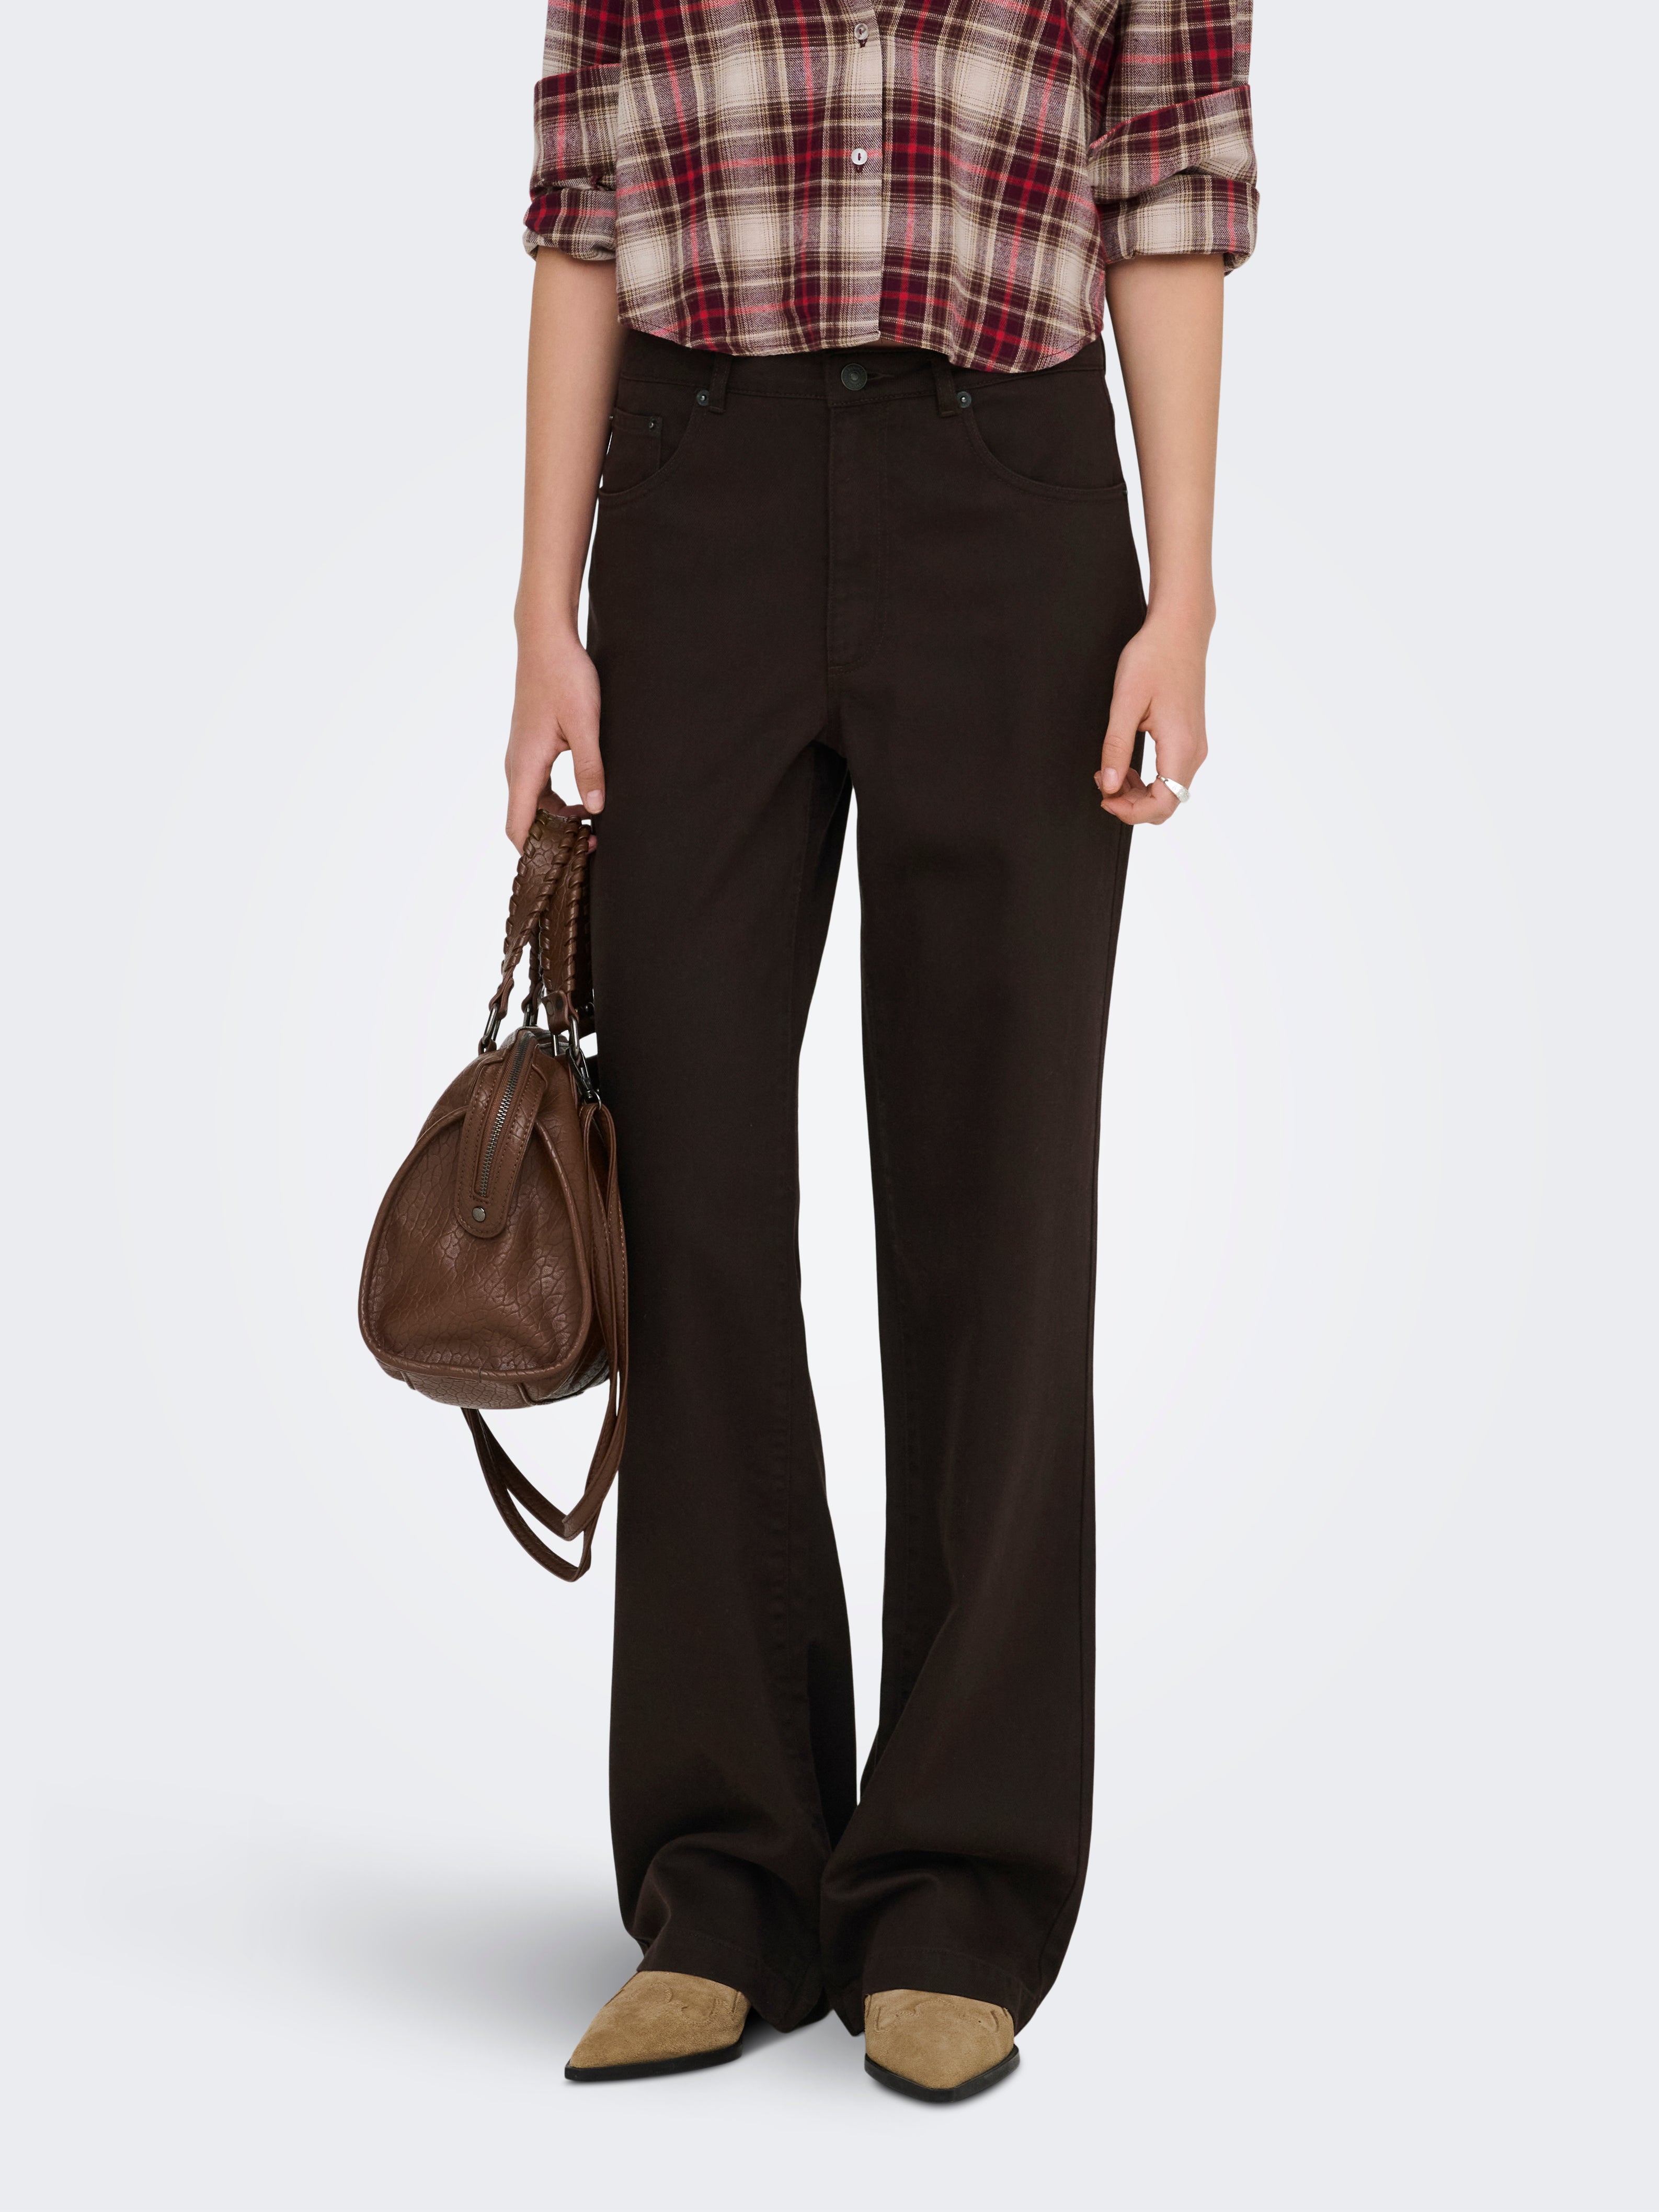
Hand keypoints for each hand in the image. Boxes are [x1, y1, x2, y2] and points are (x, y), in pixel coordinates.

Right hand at [505, 628, 603, 849]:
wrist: (546, 641)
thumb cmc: (564, 677)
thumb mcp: (586, 725)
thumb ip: (590, 768)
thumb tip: (594, 808)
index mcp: (525, 766)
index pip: (518, 827)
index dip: (536, 854)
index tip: (565, 864)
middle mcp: (516, 766)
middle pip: (526, 821)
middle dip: (553, 840)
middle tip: (591, 846)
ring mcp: (521, 757)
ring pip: (533, 805)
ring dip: (557, 820)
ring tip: (591, 827)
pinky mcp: (530, 748)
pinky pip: (538, 788)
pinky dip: (556, 802)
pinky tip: (583, 801)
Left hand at [1095, 609, 1210, 825]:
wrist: (1179, 630)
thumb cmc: (1153, 657)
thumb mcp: (1125, 702)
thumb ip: (1116, 747)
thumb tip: (1110, 786)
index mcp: (1181, 746)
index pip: (1163, 803)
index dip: (1131, 812)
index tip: (1105, 798)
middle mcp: (1194, 751)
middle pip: (1167, 803)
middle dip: (1132, 805)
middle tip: (1102, 784)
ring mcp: (1195, 745)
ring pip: (1169, 792)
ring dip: (1137, 792)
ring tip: (1109, 772)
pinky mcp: (1190, 739)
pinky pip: (1171, 775)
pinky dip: (1147, 779)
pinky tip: (1125, 764)